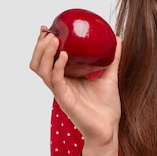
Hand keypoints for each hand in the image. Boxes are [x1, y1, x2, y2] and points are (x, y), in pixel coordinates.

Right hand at [29, 26, 121, 155]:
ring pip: (41, 70)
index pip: (47, 59)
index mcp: (66, 78)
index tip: (48, 27)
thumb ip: (112, 57)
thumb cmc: (107, 106)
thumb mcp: (110, 75)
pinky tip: (63, 55)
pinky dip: (57, 66)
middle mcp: (59, 84)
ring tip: (53, 39)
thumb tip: (117, 37)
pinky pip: (56, 80)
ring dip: (44, 53)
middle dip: (39, 46)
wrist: (110, 128)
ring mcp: (60, 92)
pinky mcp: (65, 100)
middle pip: (38, 63)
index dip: (43, 44)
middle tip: (47, 31)